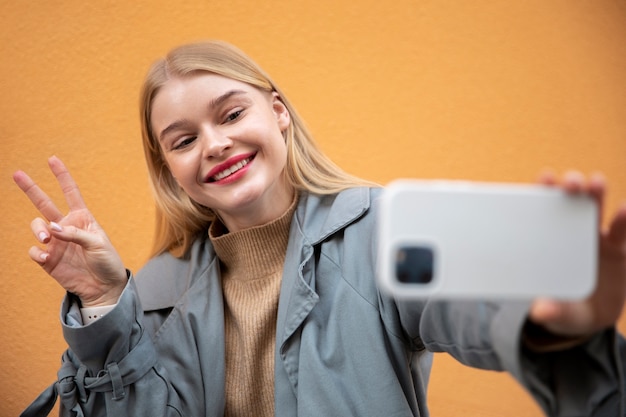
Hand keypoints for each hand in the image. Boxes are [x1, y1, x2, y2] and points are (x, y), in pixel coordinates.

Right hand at [13, 156, 126, 306]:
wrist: (104, 287)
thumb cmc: (107, 262)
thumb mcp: (99, 245)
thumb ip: (76, 234)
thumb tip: (52, 228)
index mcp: (83, 218)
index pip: (71, 193)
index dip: (62, 176)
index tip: (52, 159)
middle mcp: (66, 227)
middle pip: (44, 203)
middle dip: (31, 188)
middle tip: (16, 173)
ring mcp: (55, 243)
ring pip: (36, 226)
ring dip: (38, 229)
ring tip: (46, 239)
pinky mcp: (48, 259)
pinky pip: (35, 251)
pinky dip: (37, 252)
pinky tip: (46, 258)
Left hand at [529, 171, 625, 337]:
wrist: (589, 317)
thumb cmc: (562, 307)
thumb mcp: (556, 312)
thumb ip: (551, 310)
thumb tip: (540, 312)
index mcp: (547, 240)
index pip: (542, 209)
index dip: (543, 190)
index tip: (546, 178)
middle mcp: (570, 232)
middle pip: (570, 201)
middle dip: (571, 186)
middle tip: (571, 182)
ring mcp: (596, 239)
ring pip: (596, 209)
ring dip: (596, 193)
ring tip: (596, 183)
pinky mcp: (618, 250)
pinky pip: (621, 232)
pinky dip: (624, 220)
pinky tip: (624, 211)